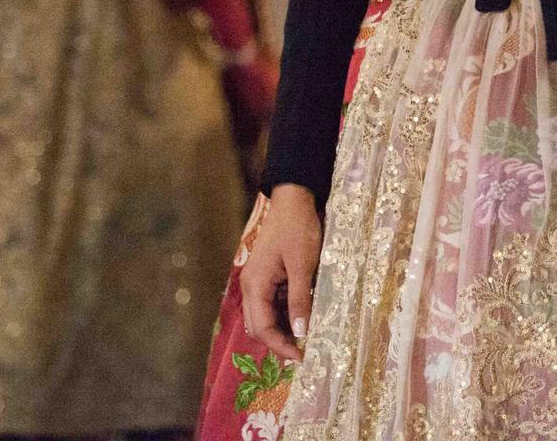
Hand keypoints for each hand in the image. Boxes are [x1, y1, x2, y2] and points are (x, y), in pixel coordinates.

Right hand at [240, 184, 321, 362]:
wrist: (293, 199)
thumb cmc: (298, 229)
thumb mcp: (303, 266)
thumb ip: (300, 300)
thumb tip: (301, 333)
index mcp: (255, 285)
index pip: (262, 328)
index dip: (281, 347)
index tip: (301, 359)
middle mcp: (251, 286)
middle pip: (259, 326)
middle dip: (279, 342)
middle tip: (304, 353)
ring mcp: (257, 281)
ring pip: (265, 316)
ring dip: (282, 329)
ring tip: (306, 338)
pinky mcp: (267, 275)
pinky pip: (272, 303)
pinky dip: (285, 314)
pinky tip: (302, 317)